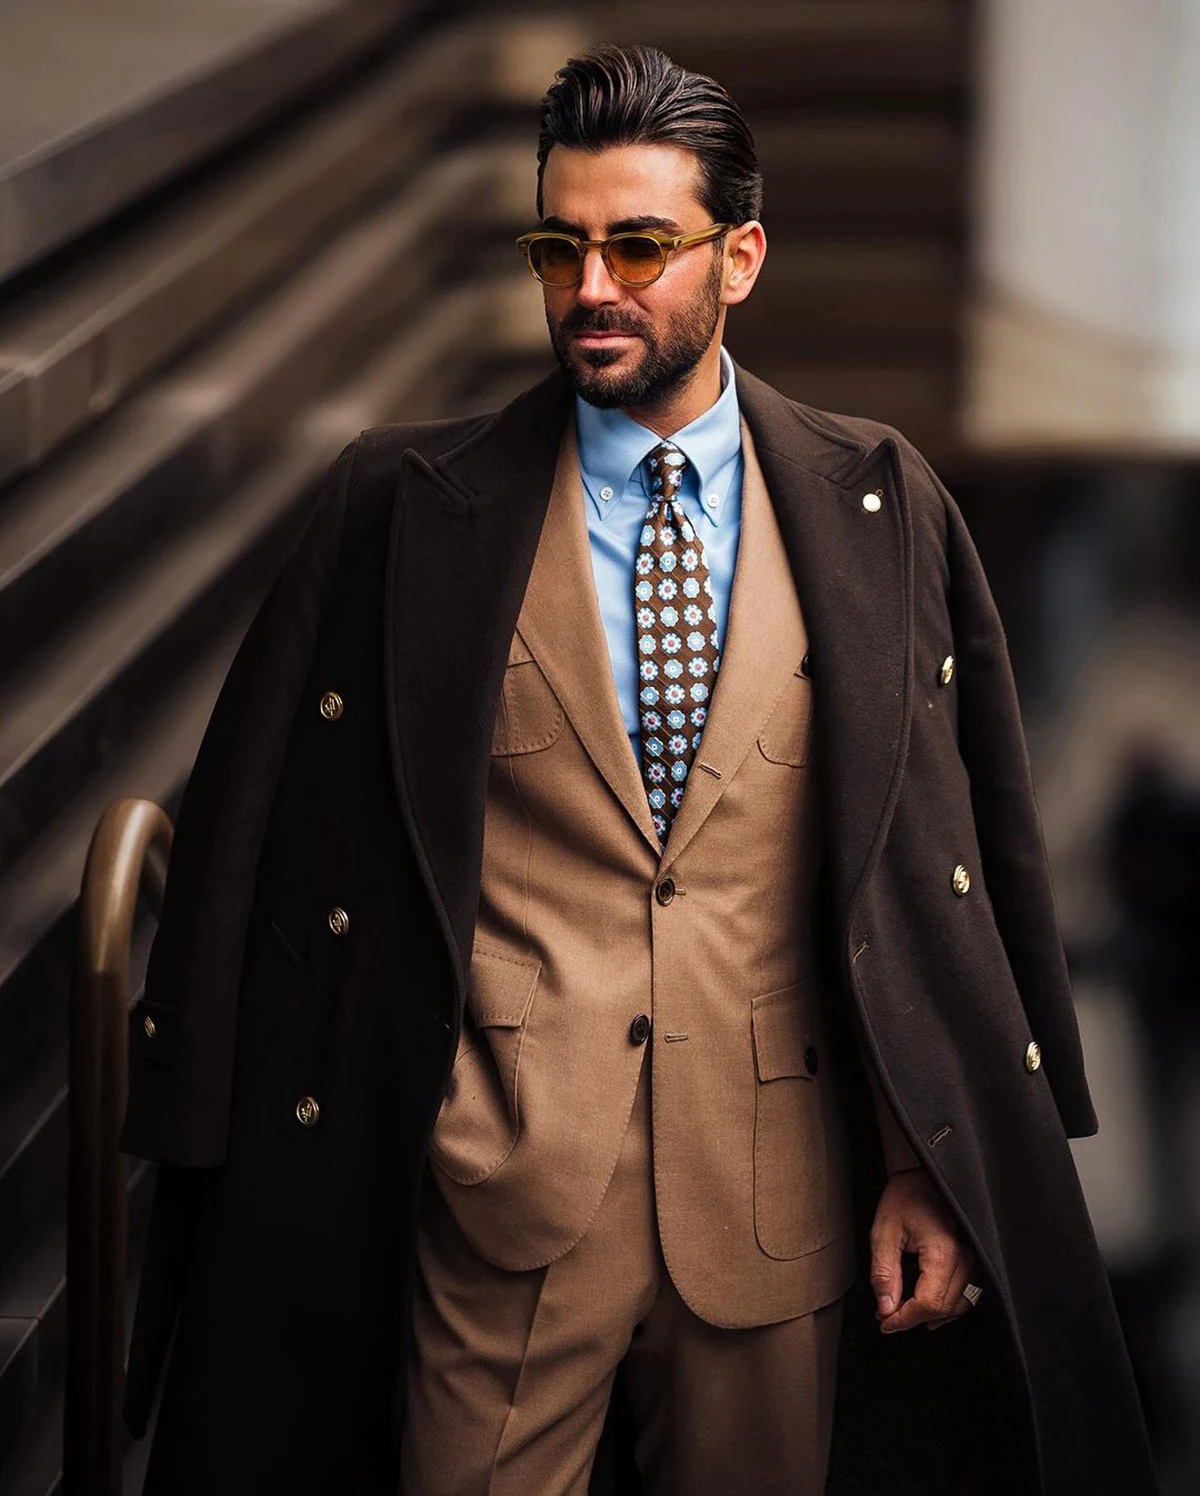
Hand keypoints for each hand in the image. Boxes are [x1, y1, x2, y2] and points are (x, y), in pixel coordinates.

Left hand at [869, 1166, 978, 1332]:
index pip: (928, 1304)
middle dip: (913, 1319)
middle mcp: (964, 1258)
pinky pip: (965, 1293)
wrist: (930, 1172)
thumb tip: (885, 1308)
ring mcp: (973, 1258)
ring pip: (958, 1305)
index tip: (884, 1323)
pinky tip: (929, 1308)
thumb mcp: (884, 1231)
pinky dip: (946, 1306)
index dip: (904, 1320)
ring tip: (904, 1316)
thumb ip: (884, 1273)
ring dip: (931, 1316)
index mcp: (943, 1252)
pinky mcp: (973, 1257)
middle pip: (943, 1308)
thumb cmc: (908, 1194)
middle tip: (886, 1318)